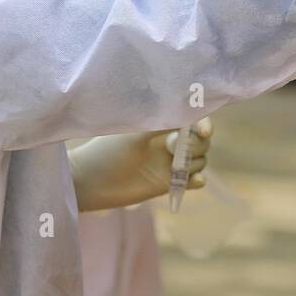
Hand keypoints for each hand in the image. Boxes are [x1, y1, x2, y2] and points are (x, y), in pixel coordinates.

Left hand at [69, 118, 211, 211]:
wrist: (91, 181)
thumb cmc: (108, 150)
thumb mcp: (136, 132)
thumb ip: (163, 122)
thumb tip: (190, 112)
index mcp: (162, 124)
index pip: (193, 119)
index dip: (204, 124)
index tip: (204, 131)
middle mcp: (169, 141)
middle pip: (202, 140)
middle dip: (197, 144)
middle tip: (173, 149)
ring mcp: (171, 163)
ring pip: (201, 160)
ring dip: (195, 163)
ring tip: (174, 168)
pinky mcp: (170, 183)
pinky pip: (195, 180)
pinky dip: (198, 180)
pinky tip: (192, 181)